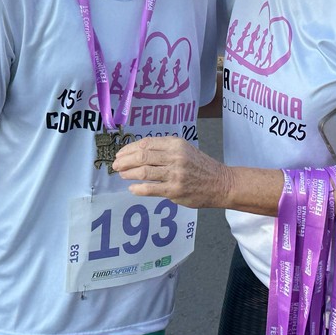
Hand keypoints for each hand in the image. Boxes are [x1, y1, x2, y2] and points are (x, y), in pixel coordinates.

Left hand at [113, 136, 230, 208]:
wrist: (220, 183)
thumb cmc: (201, 166)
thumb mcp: (184, 150)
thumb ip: (164, 150)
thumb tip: (138, 153)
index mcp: (176, 144)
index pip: (146, 143)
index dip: (129, 149)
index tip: (120, 154)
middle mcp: (175, 156)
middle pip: (141, 156)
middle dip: (124, 161)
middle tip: (115, 165)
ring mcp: (174, 174)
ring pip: (143, 171)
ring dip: (128, 173)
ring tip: (122, 175)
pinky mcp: (174, 190)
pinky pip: (150, 189)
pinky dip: (137, 188)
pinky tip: (132, 188)